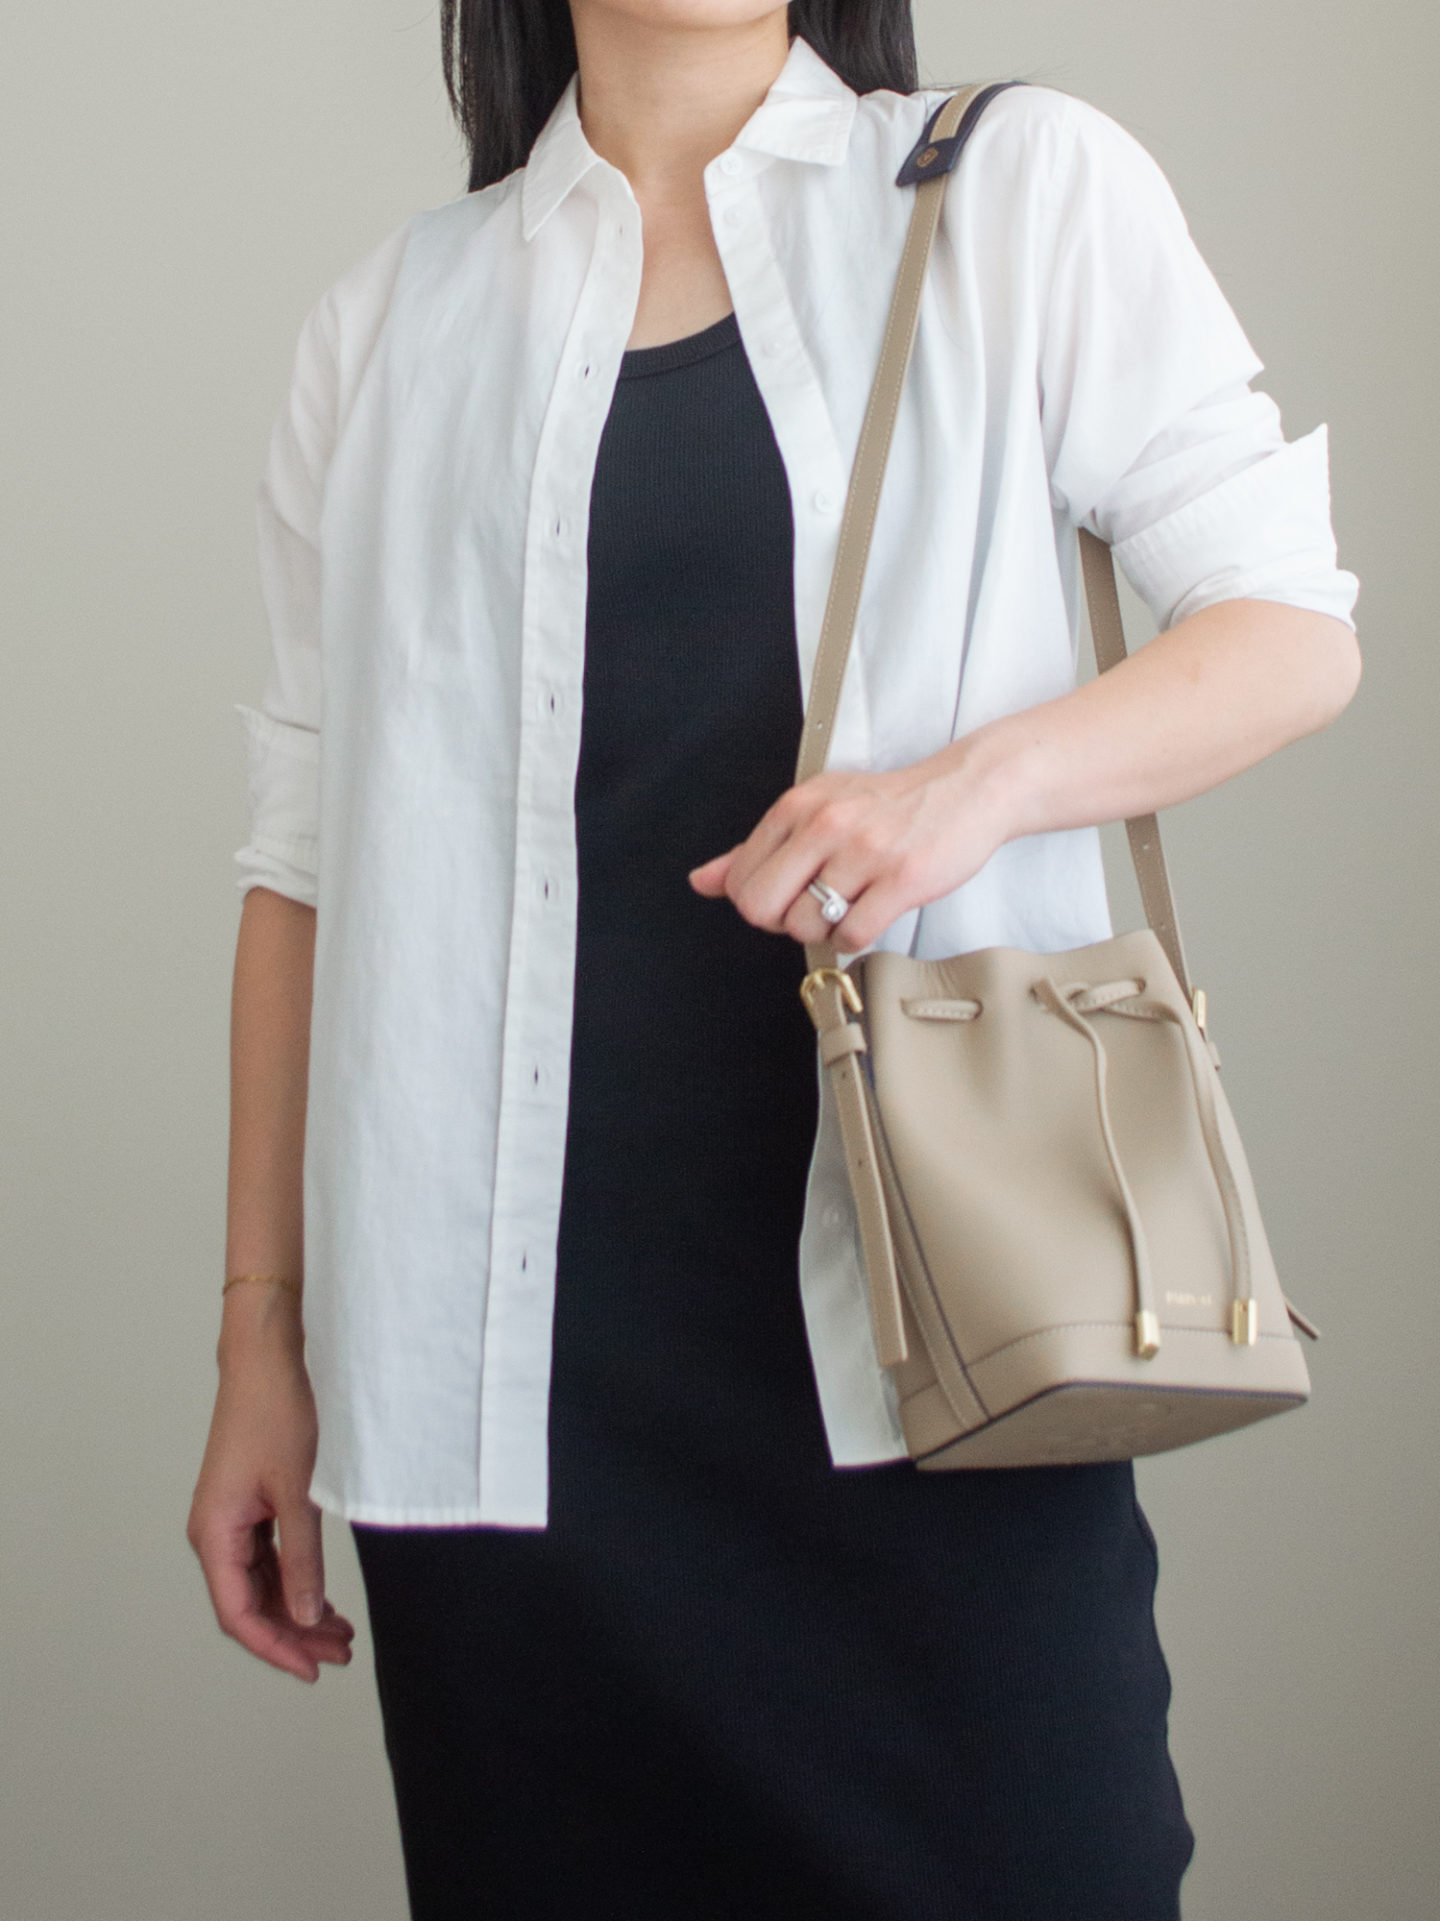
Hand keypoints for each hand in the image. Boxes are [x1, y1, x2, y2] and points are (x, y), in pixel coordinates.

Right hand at [187, 1300, 354, 1683]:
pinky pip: (267, 1559)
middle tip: (341, 1654)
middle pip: (250, 1604)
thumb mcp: (297, 1491)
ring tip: (341, 1633)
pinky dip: (295, 1580)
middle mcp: (215, 1533)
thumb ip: (302, 1558)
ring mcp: (230, 1520)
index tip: (313, 1669)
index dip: (276, 1647)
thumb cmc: (276, 1413)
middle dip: (294, 1634)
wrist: (266, 1360)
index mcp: (214, 1533)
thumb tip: (305, 1615)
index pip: (239, 1613)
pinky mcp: (247, 1507)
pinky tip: (322, 1596)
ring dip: (297, 1610)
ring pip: (261, 1584)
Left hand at [687, 739, 1013, 951]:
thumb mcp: (815, 810)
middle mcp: (826, 825)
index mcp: (798, 806)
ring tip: (848, 905)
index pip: (740, 879)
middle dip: (779, 922)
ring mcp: (864, 853)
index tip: (785, 896)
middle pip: (761, 906)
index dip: (758, 902)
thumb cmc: (888, 805)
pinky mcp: (901, 880)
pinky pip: (852, 934)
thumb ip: (754, 849)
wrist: (964, 791)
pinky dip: (855, 937)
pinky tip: (869, 914)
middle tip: (809, 910)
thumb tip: (703, 881)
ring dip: (822, 930)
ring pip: (805, 925)